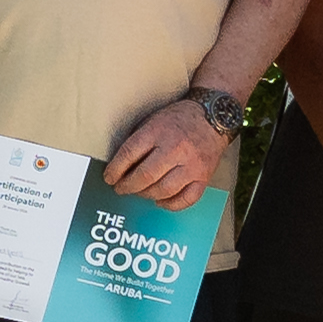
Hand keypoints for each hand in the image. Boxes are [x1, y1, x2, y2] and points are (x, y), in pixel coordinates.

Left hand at [98, 90, 239, 208]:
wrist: (214, 117)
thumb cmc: (178, 119)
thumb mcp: (153, 120)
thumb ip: (138, 141)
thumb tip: (119, 165)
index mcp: (159, 131)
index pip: (130, 154)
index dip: (115, 169)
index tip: (109, 178)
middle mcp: (176, 149)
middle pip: (145, 176)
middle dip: (128, 186)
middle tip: (121, 189)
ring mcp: (192, 165)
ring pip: (164, 190)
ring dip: (146, 195)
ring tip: (139, 192)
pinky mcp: (204, 177)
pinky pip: (186, 199)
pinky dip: (170, 204)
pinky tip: (160, 200)